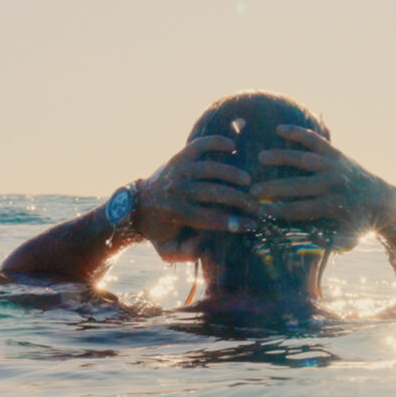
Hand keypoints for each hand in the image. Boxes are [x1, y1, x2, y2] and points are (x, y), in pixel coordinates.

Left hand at [135, 136, 264, 261]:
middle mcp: (176, 189)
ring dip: (232, 173)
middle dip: (240, 200)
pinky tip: (234, 147)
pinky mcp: (179, 157)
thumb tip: (203, 247)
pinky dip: (216, 143)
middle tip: (258, 205)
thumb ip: (185, 253)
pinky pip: (199, 145)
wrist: (137, 205)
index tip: (252, 225)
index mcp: (175, 213)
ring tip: (250, 181)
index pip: (209, 218)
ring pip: (210, 168)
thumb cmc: (159, 231)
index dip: (233, 222)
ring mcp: (177, 170)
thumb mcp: (168, 249)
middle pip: (214, 193)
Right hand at [250, 125, 395, 242]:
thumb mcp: (344, 239)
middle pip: (297, 186)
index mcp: (332, 207)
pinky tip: (279, 129)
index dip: (278, 210)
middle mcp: (332, 184)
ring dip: (281, 157)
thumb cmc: (358, 225)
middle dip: (273, 187)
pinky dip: (298, 133)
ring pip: (304, 159)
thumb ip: (323, 242)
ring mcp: (334, 166)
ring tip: (260, 157)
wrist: (382, 202)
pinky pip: (315, 140)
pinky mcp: (335, 153)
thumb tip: (296, 245)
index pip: (299, 210)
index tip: (258, 211)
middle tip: (251, 189)